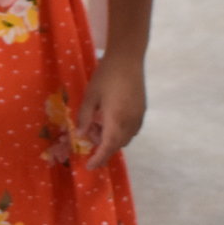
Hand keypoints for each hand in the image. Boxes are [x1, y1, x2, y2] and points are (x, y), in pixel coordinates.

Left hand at [77, 49, 145, 167]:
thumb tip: (81, 135)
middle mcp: (131, 122)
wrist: (128, 58)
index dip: (99, 159)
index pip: (108, 147)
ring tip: (97, 125)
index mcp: (116, 120)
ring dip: (112, 139)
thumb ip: (85, 117)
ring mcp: (139, 116)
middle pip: (118, 145)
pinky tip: (109, 119)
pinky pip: (131, 129)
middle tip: (89, 138)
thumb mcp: (90, 96)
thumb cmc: (106, 75)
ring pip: (126, 138)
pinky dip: (120, 131)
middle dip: (103, 148)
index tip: (89, 166)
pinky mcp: (142, 110)